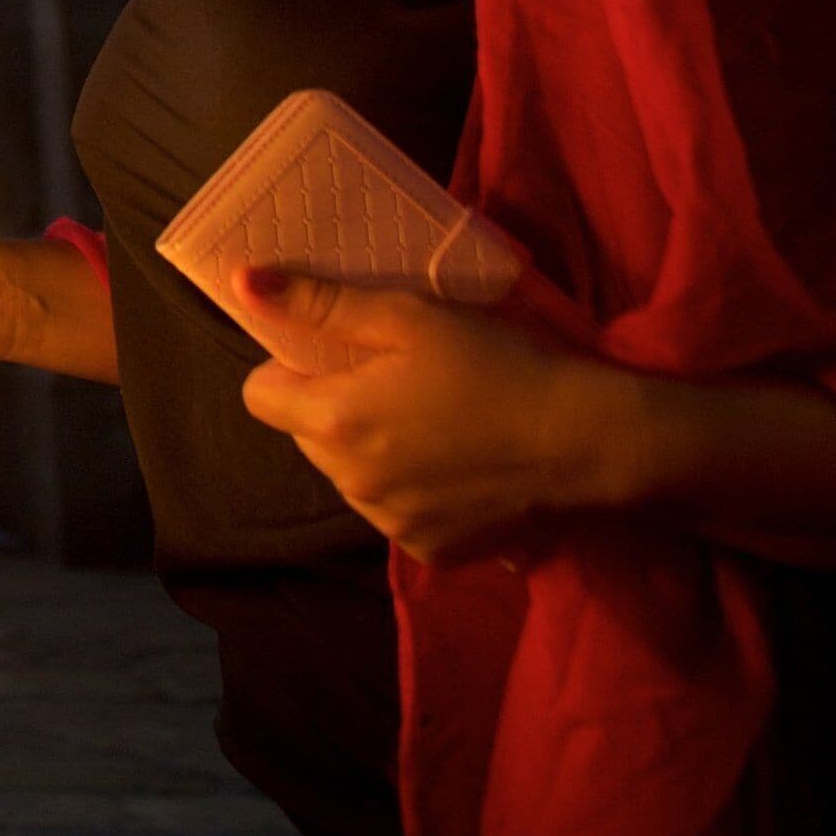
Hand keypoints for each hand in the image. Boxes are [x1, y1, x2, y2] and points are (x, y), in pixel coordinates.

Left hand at [231, 267, 638, 561]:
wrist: (590, 442)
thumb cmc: (499, 366)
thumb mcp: (410, 318)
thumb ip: (321, 303)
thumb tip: (245, 283)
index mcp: (335, 424)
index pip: (260, 397)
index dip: (289, 369)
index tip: (336, 353)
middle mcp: (351, 485)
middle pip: (307, 437)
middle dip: (334, 407)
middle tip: (396, 379)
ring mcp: (392, 525)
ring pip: (352, 477)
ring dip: (372, 451)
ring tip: (434, 421)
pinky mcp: (433, 552)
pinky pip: (397, 514)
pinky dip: (414, 491)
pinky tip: (459, 465)